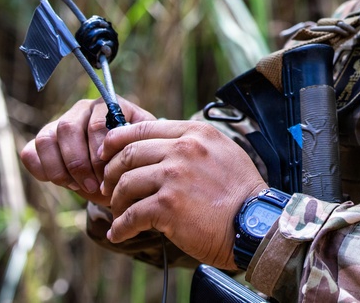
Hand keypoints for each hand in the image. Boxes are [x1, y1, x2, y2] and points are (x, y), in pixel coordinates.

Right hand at [20, 97, 155, 204]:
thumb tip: (116, 158)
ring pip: (46, 139)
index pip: (97, 122)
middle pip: (68, 128)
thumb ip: (132, 150)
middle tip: (93, 186)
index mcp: (109, 106)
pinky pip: (31, 152)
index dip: (99, 152)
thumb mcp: (141, 152)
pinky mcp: (44, 140)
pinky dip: (43, 170)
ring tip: (78, 186)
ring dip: (60, 169)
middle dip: (79, 163)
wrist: (123, 168)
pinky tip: (64, 182)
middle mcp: (83, 108)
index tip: (107, 174)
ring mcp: (60, 122)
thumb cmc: (133, 157)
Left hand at [99, 120, 266, 269]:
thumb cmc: (240, 193)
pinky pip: (131, 215)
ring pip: (125, 184)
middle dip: (111, 173)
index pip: (144, 127)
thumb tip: (164, 146)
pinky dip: (120, 227)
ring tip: (119, 214)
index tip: (106, 152)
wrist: (254, 224)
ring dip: (116, 202)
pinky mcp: (167, 206)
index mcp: (194, 133)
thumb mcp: (223, 151)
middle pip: (128, 154)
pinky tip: (119, 233)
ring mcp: (173, 177)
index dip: (117, 140)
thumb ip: (193, 144)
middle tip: (107, 188)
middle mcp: (182, 149)